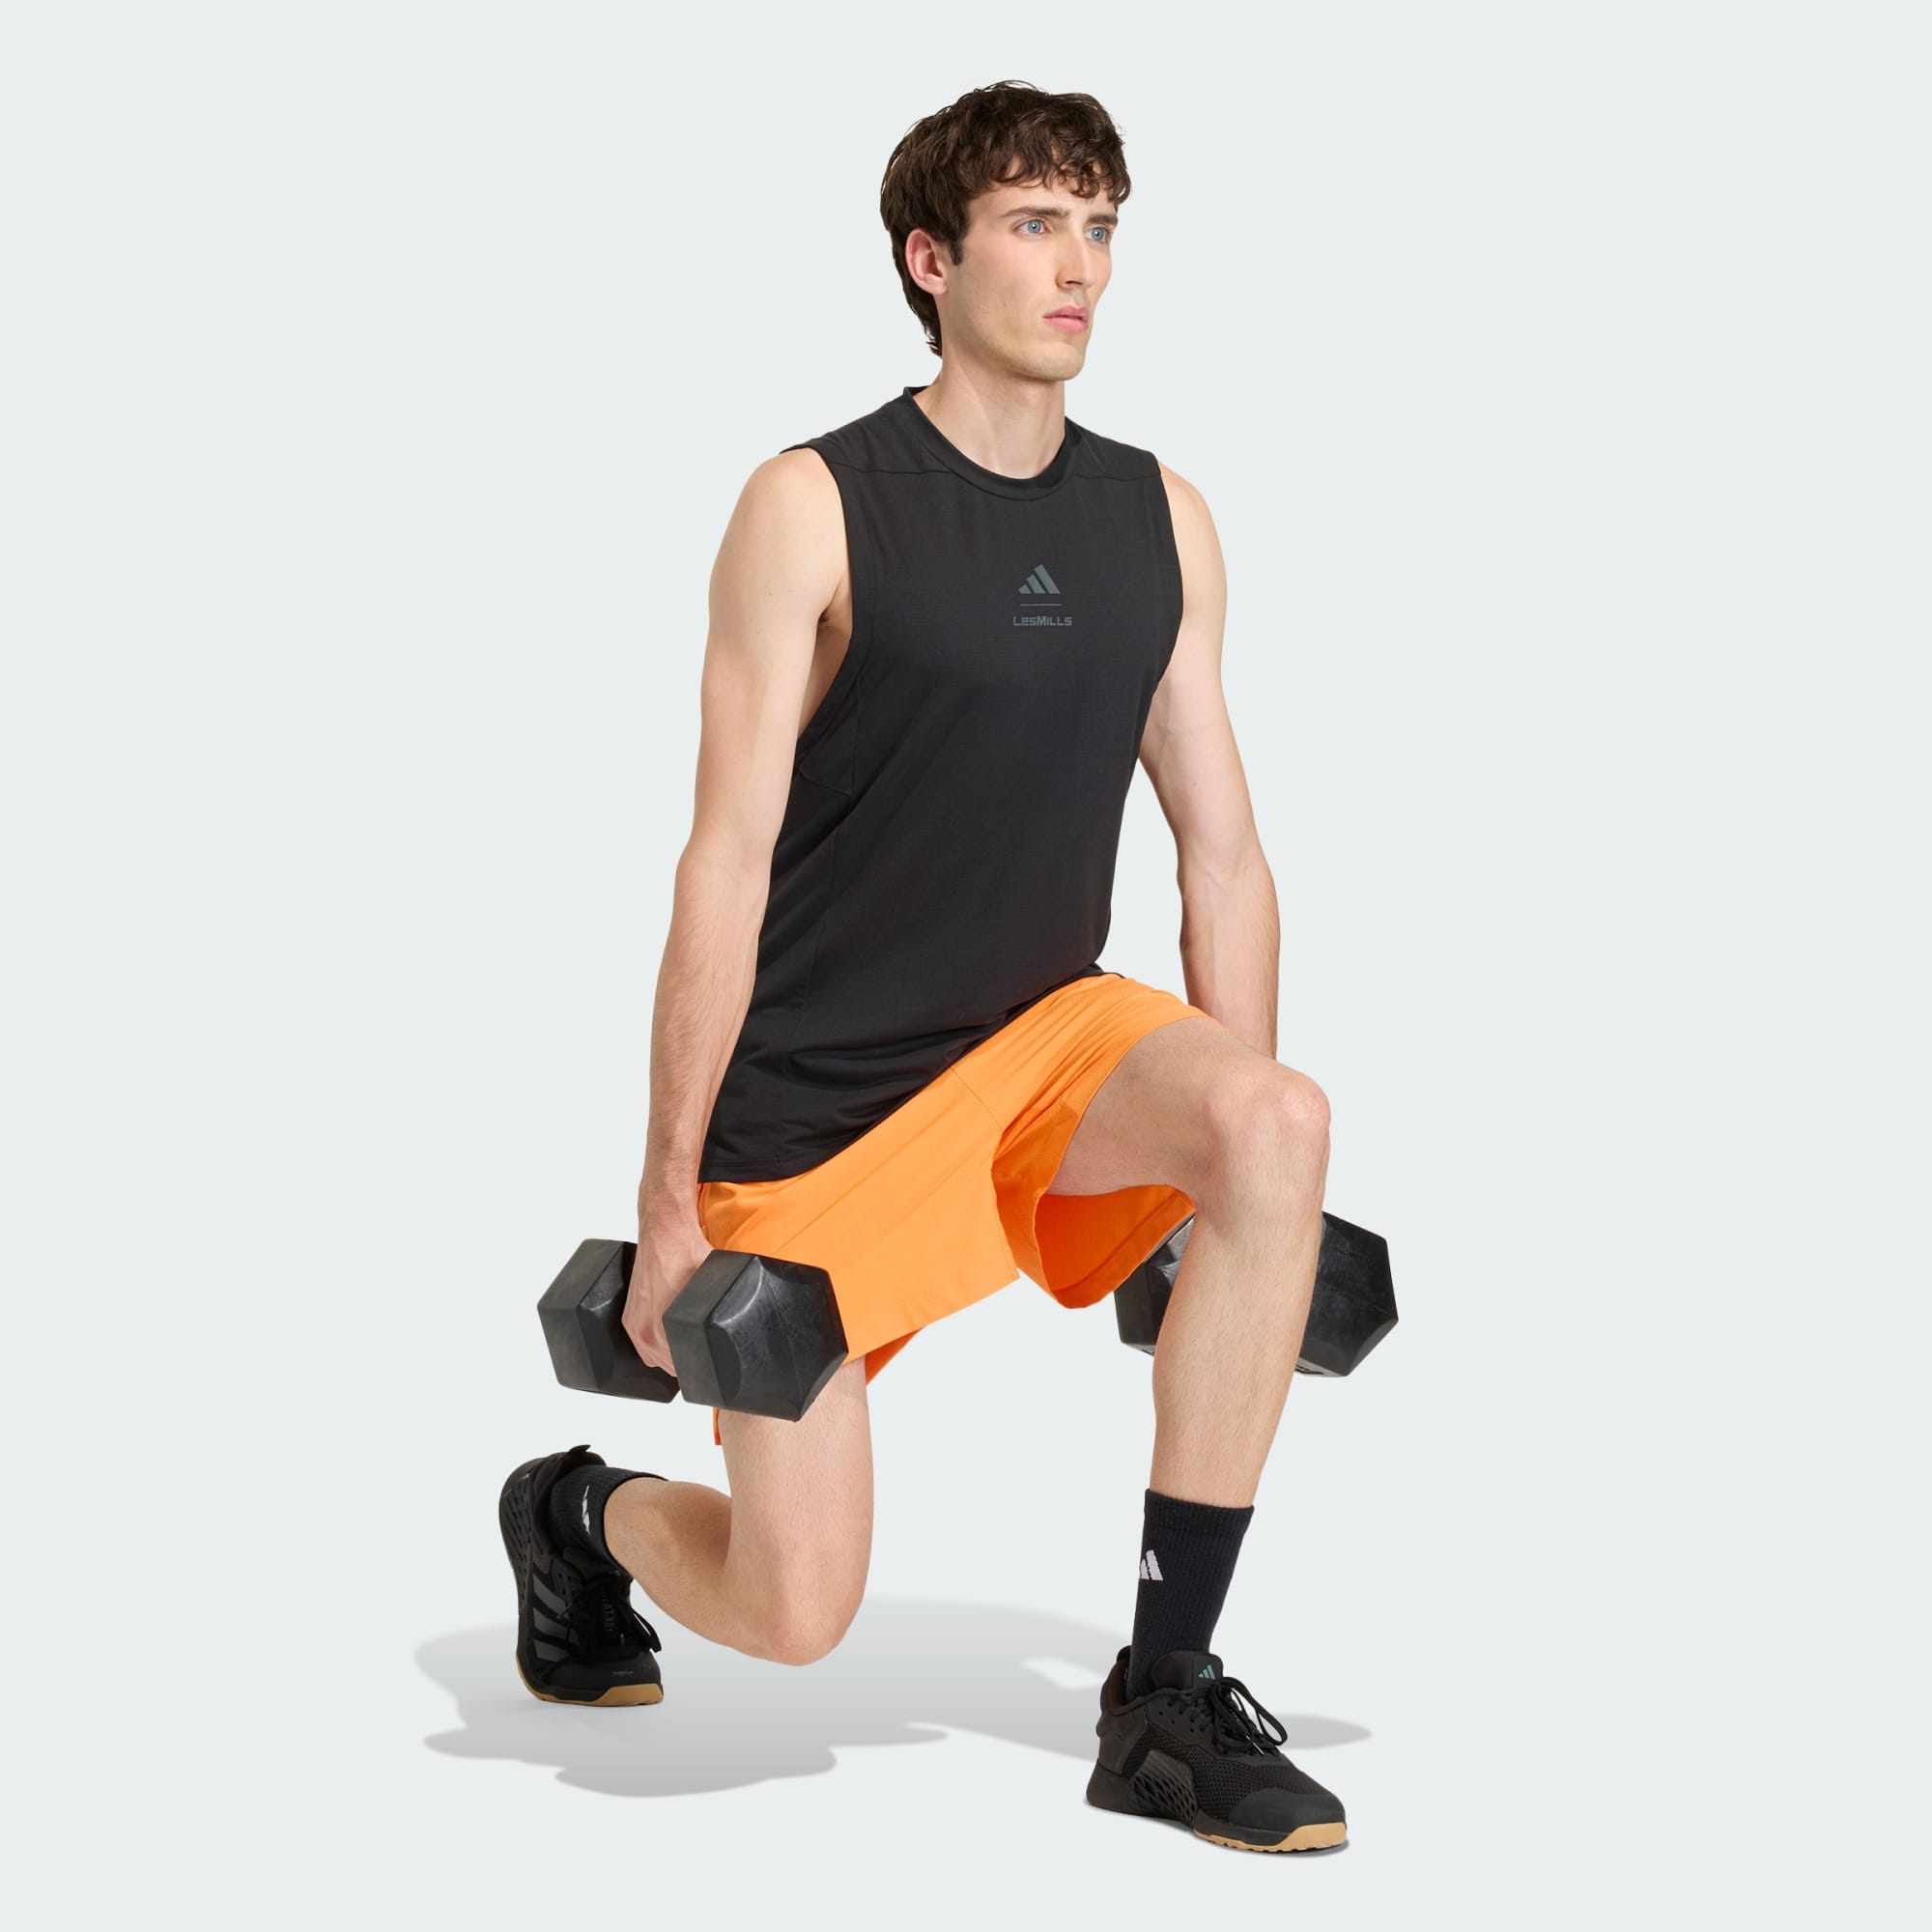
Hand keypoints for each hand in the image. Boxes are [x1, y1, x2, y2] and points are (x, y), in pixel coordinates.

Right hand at [625, 1210, 714, 1377]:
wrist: (665, 1229)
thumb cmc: (689, 1253)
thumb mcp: (715, 1289)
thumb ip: (723, 1314)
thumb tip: (740, 1329)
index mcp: (661, 1331)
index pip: (682, 1369)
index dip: (701, 1368)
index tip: (712, 1361)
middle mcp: (643, 1331)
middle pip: (669, 1367)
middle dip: (687, 1362)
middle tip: (706, 1349)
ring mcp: (633, 1323)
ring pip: (655, 1357)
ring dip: (670, 1355)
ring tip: (689, 1342)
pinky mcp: (628, 1314)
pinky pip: (642, 1344)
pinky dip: (656, 1343)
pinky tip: (670, 1335)